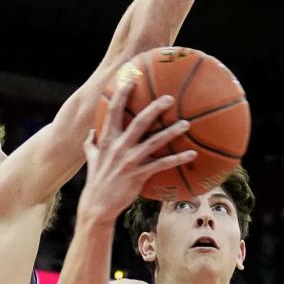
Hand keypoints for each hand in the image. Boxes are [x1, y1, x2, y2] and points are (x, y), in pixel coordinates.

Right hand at [79, 78, 196, 223]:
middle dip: (154, 108)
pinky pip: (162, 165)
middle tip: (169, 98)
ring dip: (171, 132)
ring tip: (186, 123)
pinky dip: (178, 159)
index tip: (130, 78)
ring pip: (154, 142)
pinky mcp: (139, 175)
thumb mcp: (90, 159)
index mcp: (107, 140)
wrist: (97, 205)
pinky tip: (192, 154)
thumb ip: (91, 144)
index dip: (121, 93)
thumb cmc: (97, 181)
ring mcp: (129, 162)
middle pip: (138, 122)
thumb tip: (91, 132)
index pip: (113, 111)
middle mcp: (118, 148)